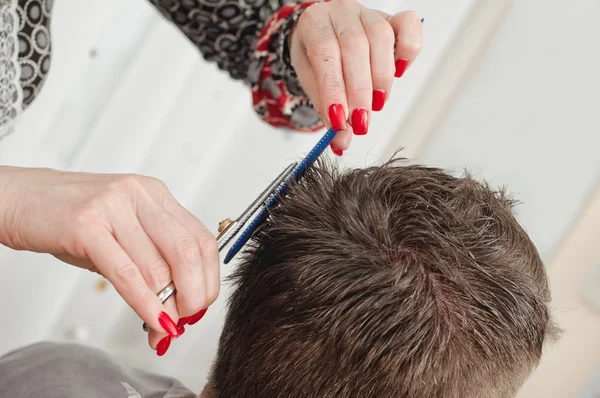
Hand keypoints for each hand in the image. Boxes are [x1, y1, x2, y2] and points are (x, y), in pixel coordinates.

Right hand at [0, 167, 219, 354]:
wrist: (19, 199)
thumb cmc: (71, 218)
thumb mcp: (121, 231)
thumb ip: (150, 261)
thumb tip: (174, 306)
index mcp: (155, 194)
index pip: (202, 239)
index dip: (208, 278)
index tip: (202, 303)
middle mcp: (140, 195)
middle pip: (188, 252)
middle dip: (194, 295)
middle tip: (187, 319)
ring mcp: (114, 207)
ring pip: (158, 266)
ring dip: (167, 306)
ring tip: (165, 326)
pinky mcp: (86, 225)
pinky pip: (126, 273)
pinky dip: (145, 302)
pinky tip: (152, 319)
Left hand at [290, 0, 422, 154]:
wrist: (324, 38)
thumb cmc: (318, 62)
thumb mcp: (314, 87)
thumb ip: (327, 112)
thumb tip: (341, 144)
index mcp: (314, 23)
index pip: (324, 52)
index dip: (333, 88)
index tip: (339, 121)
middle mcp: (341, 12)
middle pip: (354, 45)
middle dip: (359, 90)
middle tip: (361, 122)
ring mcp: (368, 13)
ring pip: (380, 37)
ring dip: (381, 77)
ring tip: (377, 104)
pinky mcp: (392, 19)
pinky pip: (408, 24)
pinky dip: (408, 50)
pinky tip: (400, 71)